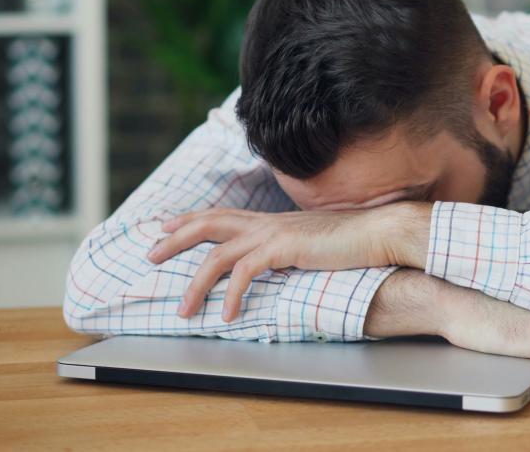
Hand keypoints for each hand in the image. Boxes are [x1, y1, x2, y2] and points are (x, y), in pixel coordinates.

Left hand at [146, 202, 429, 321]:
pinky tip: (228, 315)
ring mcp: (273, 233)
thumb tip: (281, 262)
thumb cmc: (353, 241)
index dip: (191, 220)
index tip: (166, 227)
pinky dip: (232, 295)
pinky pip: (245, 273)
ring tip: (184, 310)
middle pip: (208, 223)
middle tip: (150, 254)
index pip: (222, 214)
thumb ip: (292, 249)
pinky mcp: (283, 249)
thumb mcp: (313, 243)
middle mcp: (267, 222)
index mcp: (272, 220)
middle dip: (175, 239)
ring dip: (196, 283)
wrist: (379, 233)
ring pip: (217, 254)